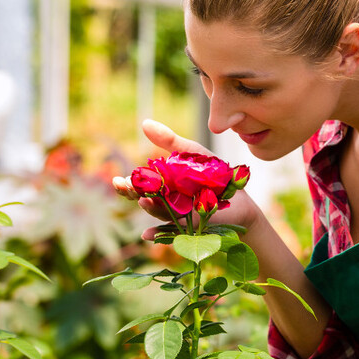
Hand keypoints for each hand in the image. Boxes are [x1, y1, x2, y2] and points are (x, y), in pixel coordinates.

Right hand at [111, 119, 263, 238]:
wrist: (241, 195)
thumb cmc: (213, 174)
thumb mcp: (191, 153)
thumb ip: (169, 141)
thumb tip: (144, 123)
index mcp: (163, 187)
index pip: (139, 187)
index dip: (127, 185)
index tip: (117, 180)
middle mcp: (166, 204)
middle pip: (144, 201)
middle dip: (133, 195)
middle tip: (125, 187)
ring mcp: (179, 217)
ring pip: (160, 214)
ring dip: (151, 209)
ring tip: (145, 201)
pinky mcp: (194, 227)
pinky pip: (175, 232)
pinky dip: (160, 234)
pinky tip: (148, 235)